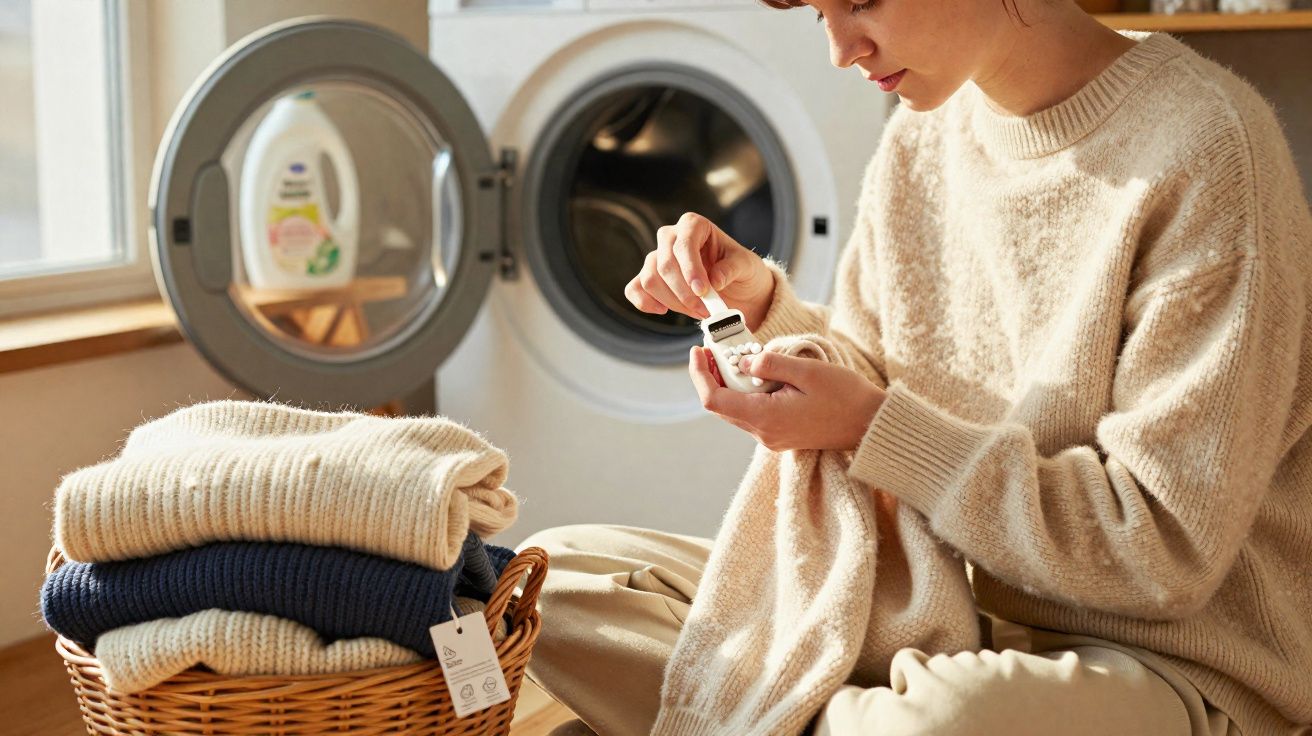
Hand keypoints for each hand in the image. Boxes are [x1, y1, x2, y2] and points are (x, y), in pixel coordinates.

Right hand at [625, 212, 773, 327]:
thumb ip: (732, 269)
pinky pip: (635, 288)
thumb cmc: (741, 270)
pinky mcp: (650, 278)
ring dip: (673, 302)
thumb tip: (715, 280)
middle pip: (664, 264)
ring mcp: (657, 257)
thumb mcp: (747, 266)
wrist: (738, 288)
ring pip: (650, 279)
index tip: (702, 291)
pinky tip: (663, 310)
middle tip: (705, 310)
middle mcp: (671, 237)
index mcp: (694, 225)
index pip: (684, 244)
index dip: (690, 269)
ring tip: (698, 311)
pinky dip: (644, 303)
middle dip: (683, 293)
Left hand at [688, 346, 886, 451]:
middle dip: (712, 375)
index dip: (699, 375)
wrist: (870, 425)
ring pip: (734, 408)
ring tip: (736, 356)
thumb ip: (770, 364)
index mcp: (765, 418)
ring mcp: (771, 437)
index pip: (714, 399)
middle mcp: (763, 433)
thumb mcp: (807, 372)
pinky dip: (745, 391)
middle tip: (715, 347)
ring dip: (729, 383)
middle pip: (721, 404)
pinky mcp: (779, 434)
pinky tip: (755, 373)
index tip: (698, 351)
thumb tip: (742, 361)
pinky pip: (751, 412)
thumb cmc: (845, 397)